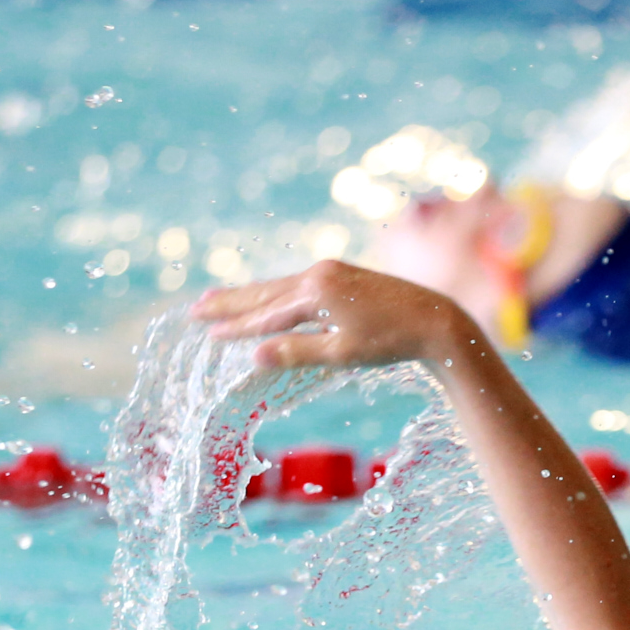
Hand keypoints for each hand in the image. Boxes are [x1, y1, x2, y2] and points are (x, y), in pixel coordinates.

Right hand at [191, 261, 472, 373]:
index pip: (266, 315)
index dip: (236, 328)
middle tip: (195, 310)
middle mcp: (318, 274)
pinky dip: (273, 293)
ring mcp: (330, 272)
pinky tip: (265, 296)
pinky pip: (295, 285)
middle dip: (229, 303)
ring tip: (218, 300)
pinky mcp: (342, 275)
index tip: (208, 336)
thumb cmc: (389, 342)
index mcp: (316, 292)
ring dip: (247, 295)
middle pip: (264, 292)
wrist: (434, 319)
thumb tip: (253, 356)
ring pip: (278, 287)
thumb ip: (296, 352)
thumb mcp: (341, 354)